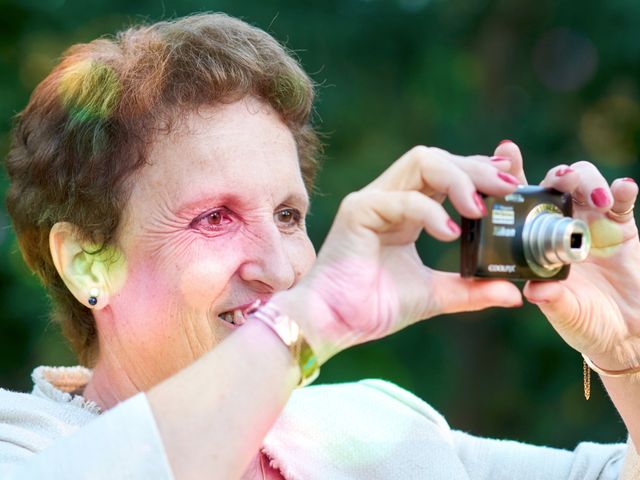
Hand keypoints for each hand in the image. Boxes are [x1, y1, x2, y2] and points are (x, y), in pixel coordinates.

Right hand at [277, 145, 523, 363]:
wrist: (334, 324)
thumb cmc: (373, 307)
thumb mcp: (435, 295)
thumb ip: (471, 289)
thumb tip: (513, 293)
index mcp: (409, 212)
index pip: (448, 174)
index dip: (480, 169)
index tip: (513, 178)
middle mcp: (392, 198)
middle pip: (438, 159)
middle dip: (476, 168)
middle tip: (507, 187)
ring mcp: (374, 200)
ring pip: (421, 161)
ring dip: (457, 178)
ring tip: (479, 208)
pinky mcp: (358, 211)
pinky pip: (401, 198)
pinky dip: (429, 212)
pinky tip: (448, 234)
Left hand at [513, 143, 639, 369]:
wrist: (624, 331)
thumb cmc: (583, 320)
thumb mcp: (563, 311)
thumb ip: (551, 299)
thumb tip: (535, 291)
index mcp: (536, 238)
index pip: (519, 200)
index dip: (510, 173)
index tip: (503, 151)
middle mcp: (560, 223)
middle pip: (554, 183)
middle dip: (556, 173)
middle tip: (558, 177)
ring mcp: (591, 220)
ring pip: (586, 183)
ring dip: (588, 182)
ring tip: (593, 196)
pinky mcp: (622, 226)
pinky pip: (622, 201)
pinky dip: (622, 191)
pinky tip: (622, 188)